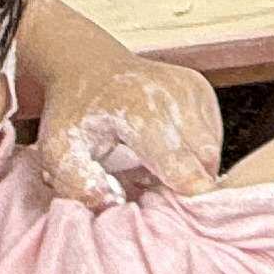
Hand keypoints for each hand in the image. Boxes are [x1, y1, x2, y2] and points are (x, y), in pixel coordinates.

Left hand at [24, 28, 225, 208]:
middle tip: (148, 188)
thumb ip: (81, 185)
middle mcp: (176, 96)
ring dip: (190, 170)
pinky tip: (164, 149)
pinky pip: (213, 137)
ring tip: (151, 166)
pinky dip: (194, 153)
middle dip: (184, 188)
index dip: (178, 200)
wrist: (87, 65)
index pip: (185, 170)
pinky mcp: (202, 89)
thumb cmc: (75, 112)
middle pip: (205, 165)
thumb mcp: (60, 152)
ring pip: (212, 153)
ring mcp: (193, 89)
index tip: (156, 208)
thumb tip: (116, 205)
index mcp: (143, 112)